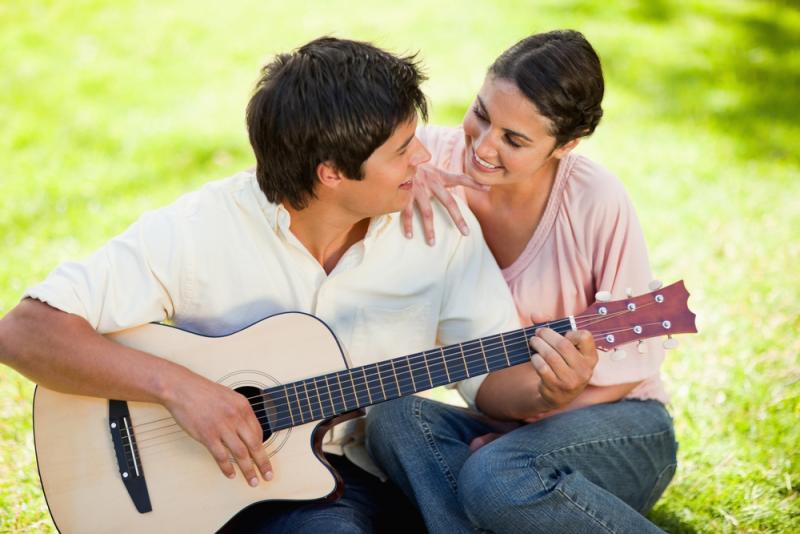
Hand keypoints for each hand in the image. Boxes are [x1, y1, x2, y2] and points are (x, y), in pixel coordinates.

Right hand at [162, 369, 272, 486]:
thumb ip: (239, 413)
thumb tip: (246, 430)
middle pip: (255, 445)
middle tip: (268, 475)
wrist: (181, 388)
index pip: (259, 431)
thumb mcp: (229, 396)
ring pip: (240, 454)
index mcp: (243, 406)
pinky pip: (221, 456)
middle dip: (263, 463)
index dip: (261, 447)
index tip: (262, 457)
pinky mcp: (207, 436)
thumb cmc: (203, 391)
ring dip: (248, 470)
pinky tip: (231, 474)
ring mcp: (222, 427)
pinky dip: (227, 468)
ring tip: (253, 481)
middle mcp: (236, 417)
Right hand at [401, 164, 488, 244]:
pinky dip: (408, 225)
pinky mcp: (404, 194)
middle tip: (466, 233)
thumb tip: (468, 181)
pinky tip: (409, 236)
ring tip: (432, 244)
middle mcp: (431, 182)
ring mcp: (418, 189)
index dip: (474, 182)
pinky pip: (407, 212)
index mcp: (439, 176)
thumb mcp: (432, 167)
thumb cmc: (415, 164)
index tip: (487, 188)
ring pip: (427, 212)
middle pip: (448, 202)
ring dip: (429, 229)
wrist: (395, 157)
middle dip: (457, 218)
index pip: (460, 178)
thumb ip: (446, 176)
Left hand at [528, 328, 597, 409]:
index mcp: (591, 357)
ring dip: (538, 345)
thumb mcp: (565, 347)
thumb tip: (535, 314)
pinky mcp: (556, 387)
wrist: (560, 395)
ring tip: (533, 342)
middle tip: (537, 333)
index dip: (571, 332)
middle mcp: (584, 370)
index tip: (563, 333)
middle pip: (562, 344)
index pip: (585, 337)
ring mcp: (571, 381)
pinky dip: (536, 359)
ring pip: (550, 356)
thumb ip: (552, 327)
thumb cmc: (564, 364)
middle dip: (546, 335)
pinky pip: (542, 368)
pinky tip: (535, 357)